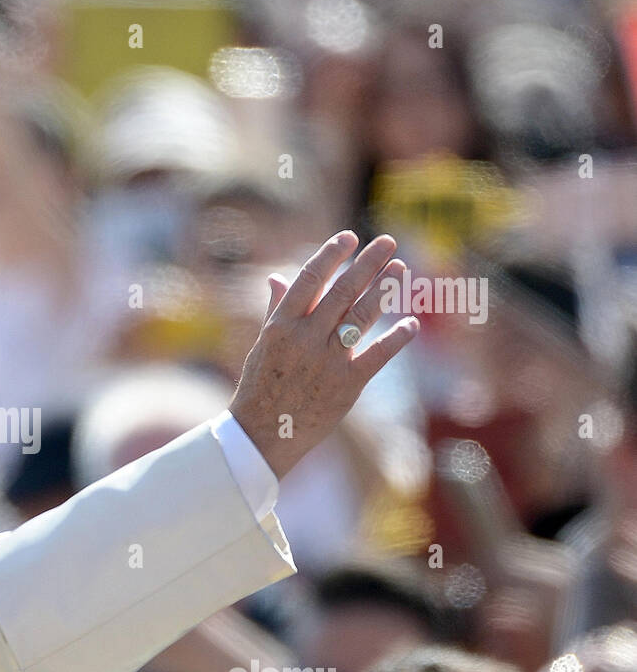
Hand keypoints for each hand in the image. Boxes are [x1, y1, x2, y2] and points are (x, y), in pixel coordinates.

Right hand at [229, 231, 419, 479]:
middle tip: (388, 241)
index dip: (331, 255)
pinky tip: (411, 324)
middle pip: (342, 291)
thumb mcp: (262, 346)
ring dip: (384, 290)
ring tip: (400, 269)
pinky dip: (396, 339)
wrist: (263, 435)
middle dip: (367, 263)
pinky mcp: (346, 386)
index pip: (310, 279)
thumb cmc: (260, 387)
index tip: (350, 236)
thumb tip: (277, 277)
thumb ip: (276, 311)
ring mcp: (327, 362)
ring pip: (361, 317)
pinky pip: (377, 356)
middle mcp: (304, 339)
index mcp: (280, 326)